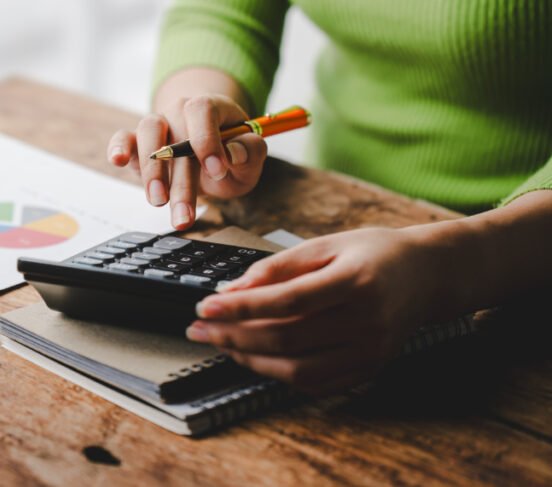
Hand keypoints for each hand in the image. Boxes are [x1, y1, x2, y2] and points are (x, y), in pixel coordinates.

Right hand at [107, 94, 267, 229]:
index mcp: (210, 108)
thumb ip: (251, 152)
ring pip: (148, 134)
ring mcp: (158, 124)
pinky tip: (118, 160)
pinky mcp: (137, 142)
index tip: (217, 172)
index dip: (207, 139)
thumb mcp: (250, 159)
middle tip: (185, 214)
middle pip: (175, 134)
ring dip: (152, 171)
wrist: (209, 155)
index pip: (203, 110)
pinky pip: (123, 137)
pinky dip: (118, 147)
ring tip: (158, 201)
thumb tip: (234, 153)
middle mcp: (180, 111)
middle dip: (180, 180)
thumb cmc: (229, 155)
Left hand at [185, 228, 445, 393]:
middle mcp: (366, 321)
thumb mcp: (325, 244)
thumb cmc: (373, 253)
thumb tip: (231, 290)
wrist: (429, 274)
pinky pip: (316, 384)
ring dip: (250, 361)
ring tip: (222, 343)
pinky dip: (279, 375)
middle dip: (233, 336)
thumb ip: (277, 267)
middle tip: (198, 329)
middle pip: (287, 339)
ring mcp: (371, 351)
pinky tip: (255, 358)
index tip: (204, 306)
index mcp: (355, 281)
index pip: (286, 301)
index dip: (239, 307)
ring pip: (298, 370)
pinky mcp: (370, 369)